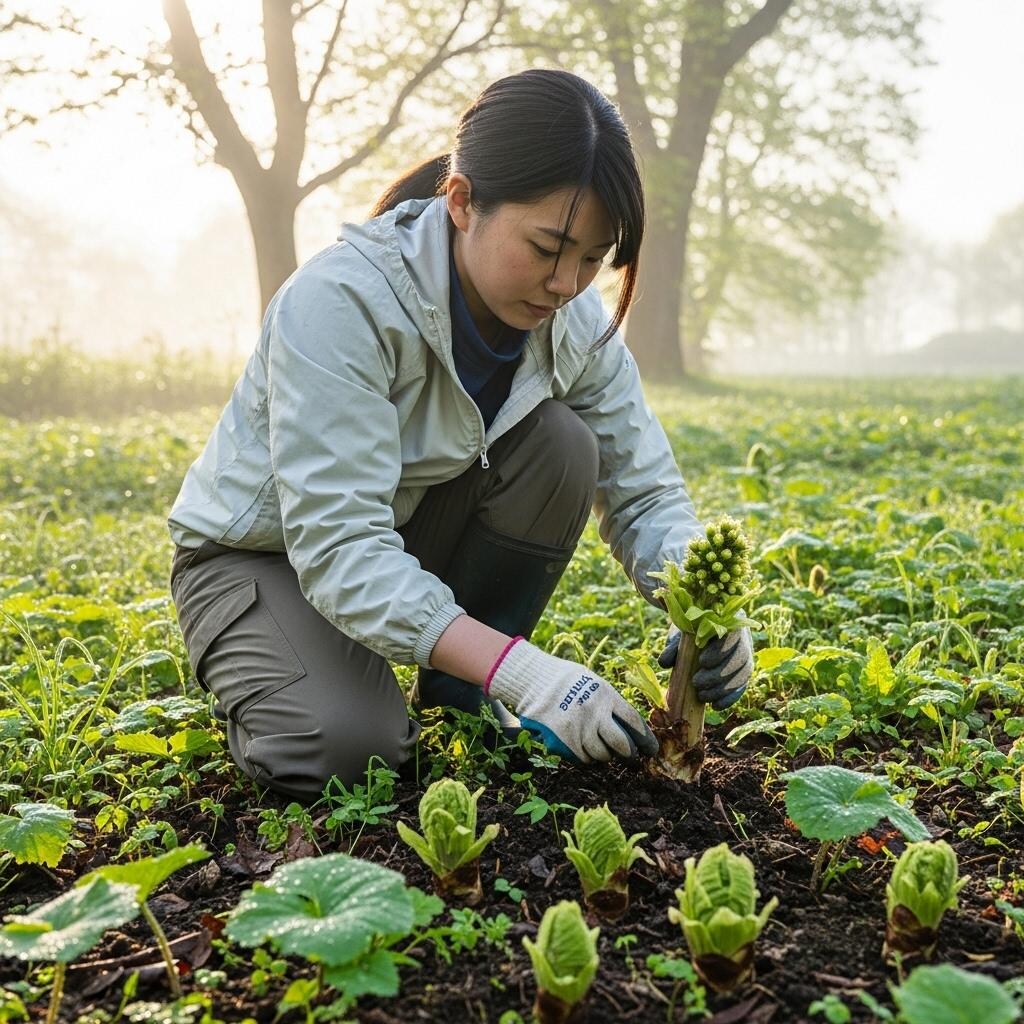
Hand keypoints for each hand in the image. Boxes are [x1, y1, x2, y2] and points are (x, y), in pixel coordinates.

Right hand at [487, 640, 658, 763]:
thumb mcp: (594, 683)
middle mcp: (595, 714)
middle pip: (622, 744)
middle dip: (630, 754)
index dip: (646, 739)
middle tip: (631, 756)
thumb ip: (610, 703)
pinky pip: (583, 758)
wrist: (534, 680)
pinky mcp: (564, 740)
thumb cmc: (566, 680)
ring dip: (605, 755)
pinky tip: (584, 747)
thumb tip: (630, 727)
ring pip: (602, 755)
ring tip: (603, 749)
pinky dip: (586, 756)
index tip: (650, 749)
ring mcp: (579, 728)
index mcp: (606, 696)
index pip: (634, 722)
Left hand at [658, 626, 752, 710]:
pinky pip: (742, 686)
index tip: (702, 662)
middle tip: (696, 683)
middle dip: (719, 674)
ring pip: (744, 673)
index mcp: (728, 621)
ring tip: (701, 695)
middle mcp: (743, 637)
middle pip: (740, 657)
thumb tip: (665, 662)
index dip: (720, 650)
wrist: (698, 632)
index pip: (732, 635)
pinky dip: (730, 698)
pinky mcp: (744, 672)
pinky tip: (715, 705)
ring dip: (723, 688)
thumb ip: (674, 646)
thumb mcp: (680, 635)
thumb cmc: (689, 632)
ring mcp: (746, 655)